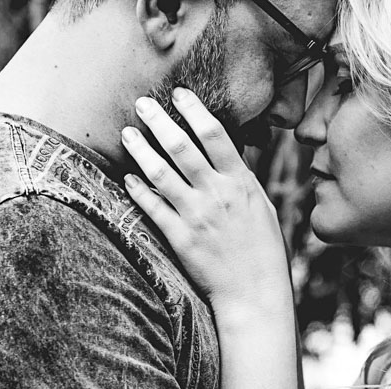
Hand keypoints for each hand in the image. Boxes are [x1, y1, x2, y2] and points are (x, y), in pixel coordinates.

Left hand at [122, 90, 290, 314]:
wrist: (254, 293)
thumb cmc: (262, 250)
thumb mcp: (260, 206)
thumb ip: (239, 178)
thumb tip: (225, 151)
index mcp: (240, 183)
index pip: (214, 134)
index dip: (194, 109)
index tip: (179, 94)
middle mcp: (217, 195)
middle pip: (182, 147)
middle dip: (159, 121)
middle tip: (142, 103)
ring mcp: (196, 216)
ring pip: (160, 173)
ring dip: (140, 150)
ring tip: (127, 133)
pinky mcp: (180, 238)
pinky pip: (152, 207)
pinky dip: (137, 189)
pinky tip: (127, 177)